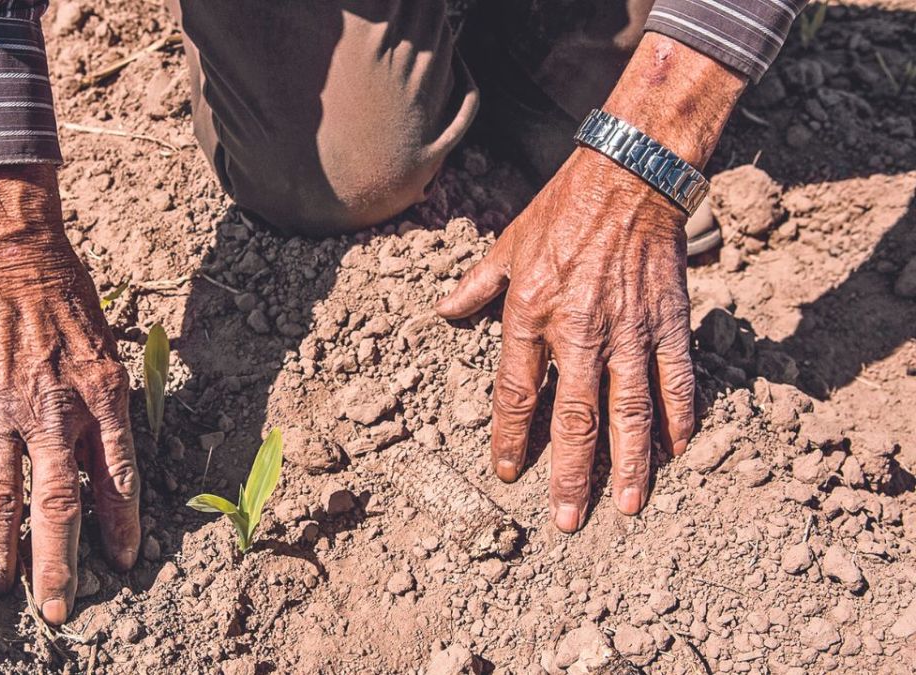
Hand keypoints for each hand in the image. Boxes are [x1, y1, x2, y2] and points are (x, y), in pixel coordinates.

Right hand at [0, 166, 138, 623]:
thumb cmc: (66, 295)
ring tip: (0, 585)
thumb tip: (105, 463)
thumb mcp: (107, 350)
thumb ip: (105, 408)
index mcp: (100, 400)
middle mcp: (52, 414)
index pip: (116, 481)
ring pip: (0, 497)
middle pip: (57, 507)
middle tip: (57, 611)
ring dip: (0, 548)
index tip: (124, 563)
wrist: (6, 251)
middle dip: (59, 566)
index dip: (121, 527)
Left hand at [437, 150, 692, 530]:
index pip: (517, 394)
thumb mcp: (507, 245)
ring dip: (630, 465)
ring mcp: (629, 332)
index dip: (512, 438)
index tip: (510, 473)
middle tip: (570, 519)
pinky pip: (677, 382)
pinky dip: (679, 419)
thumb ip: (476, 286)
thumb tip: (444, 311)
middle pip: (576, 419)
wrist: (629, 175)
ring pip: (630, 413)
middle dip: (573, 475)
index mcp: (531, 315)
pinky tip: (677, 452)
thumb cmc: (562, 210)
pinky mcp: (669, 324)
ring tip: (628, 506)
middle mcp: (579, 332)